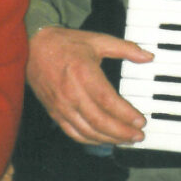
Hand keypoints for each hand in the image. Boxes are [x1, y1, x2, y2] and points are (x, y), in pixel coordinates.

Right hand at [26, 26, 153, 145]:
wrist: (33, 48)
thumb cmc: (66, 43)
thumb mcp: (98, 40)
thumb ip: (125, 48)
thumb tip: (147, 56)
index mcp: (83, 73)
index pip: (108, 101)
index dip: (126, 114)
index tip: (141, 121)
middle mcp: (71, 93)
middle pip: (99, 121)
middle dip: (122, 132)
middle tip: (138, 136)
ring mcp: (62, 105)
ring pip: (87, 131)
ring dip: (109, 139)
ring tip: (126, 140)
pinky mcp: (55, 112)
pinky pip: (74, 133)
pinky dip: (91, 140)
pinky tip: (104, 140)